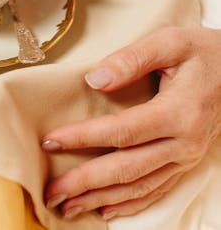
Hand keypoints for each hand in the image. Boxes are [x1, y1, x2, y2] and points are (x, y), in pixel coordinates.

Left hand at [41, 26, 220, 220]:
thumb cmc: (201, 51)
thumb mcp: (169, 42)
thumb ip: (131, 58)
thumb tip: (94, 79)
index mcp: (179, 112)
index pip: (122, 131)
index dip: (84, 138)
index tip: (51, 141)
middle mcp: (184, 142)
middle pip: (127, 168)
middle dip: (86, 182)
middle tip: (51, 190)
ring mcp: (187, 156)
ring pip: (139, 186)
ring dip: (102, 198)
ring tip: (67, 205)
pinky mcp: (186, 161)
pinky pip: (156, 189)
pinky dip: (130, 203)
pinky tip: (106, 209)